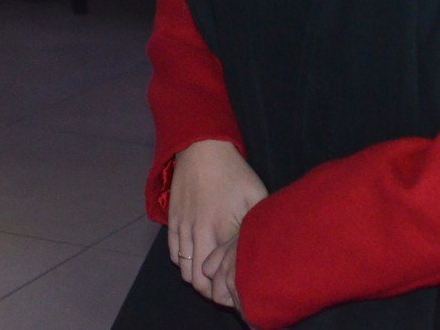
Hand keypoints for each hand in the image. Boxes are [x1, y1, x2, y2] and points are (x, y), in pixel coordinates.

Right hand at [168, 140, 266, 300]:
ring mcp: (183, 229)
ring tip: (211, 276)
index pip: (220, 276)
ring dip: (196, 278)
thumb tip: (267, 245)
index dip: (228, 289)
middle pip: (198, 282)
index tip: (238, 289)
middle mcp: (199, 234)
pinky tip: (197, 258)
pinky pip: (174, 255)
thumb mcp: (256, 194)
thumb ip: (259, 223)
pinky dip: (184, 263)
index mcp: (222, 230)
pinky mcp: (172, 222)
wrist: (202, 149)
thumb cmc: (233, 172)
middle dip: (211, 291)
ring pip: (184, 271)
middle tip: (224, 288)